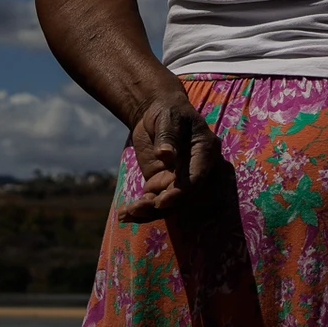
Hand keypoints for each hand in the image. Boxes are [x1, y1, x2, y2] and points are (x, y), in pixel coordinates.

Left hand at [119, 95, 226, 223]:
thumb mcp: (169, 120)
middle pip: (181, 196)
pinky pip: (153, 200)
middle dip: (159, 205)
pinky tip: (122, 214)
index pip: (196, 178)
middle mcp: (194, 170)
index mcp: (205, 153)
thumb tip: (165, 154)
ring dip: (147, 211)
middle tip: (136, 209)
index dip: (180, 193)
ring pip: (166, 203)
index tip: (161, 201)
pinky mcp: (161, 183)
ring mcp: (177, 179)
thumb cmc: (168, 111)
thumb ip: (168, 137)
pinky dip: (139, 209)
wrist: (157, 112)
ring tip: (124, 214)